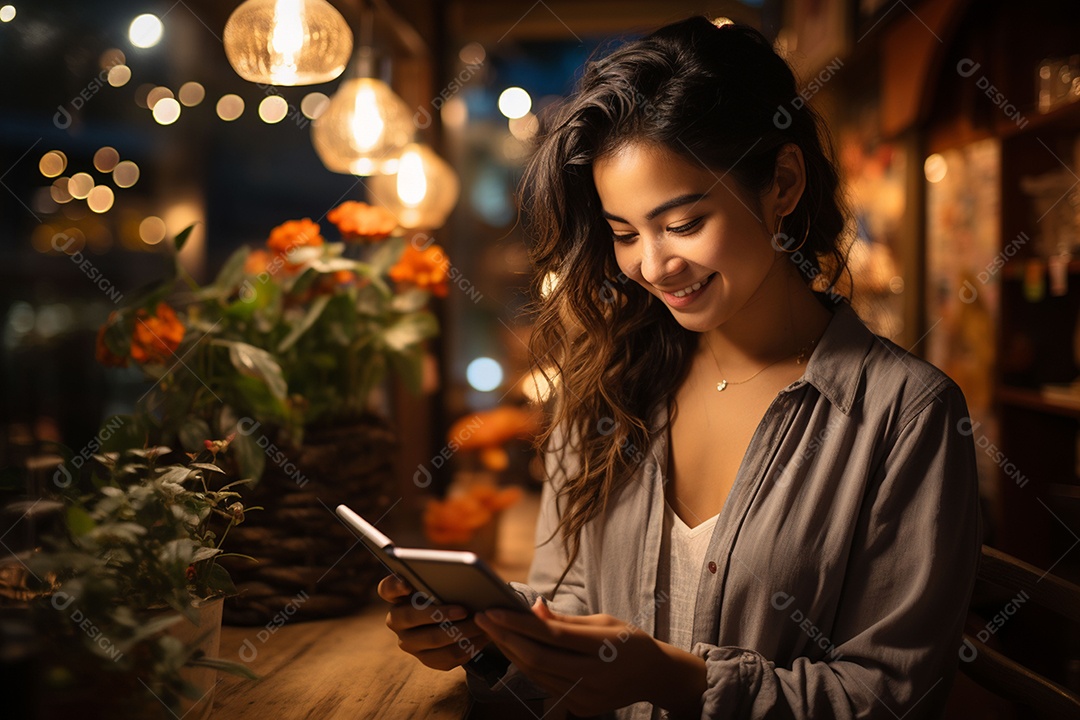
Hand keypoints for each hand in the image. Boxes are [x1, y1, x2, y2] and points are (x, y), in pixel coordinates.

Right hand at [377, 574, 489, 670]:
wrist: (455, 619)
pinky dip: (467, 647)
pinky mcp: (426, 659)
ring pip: (433, 639)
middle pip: (411, 617)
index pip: (387, 588)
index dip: (395, 586)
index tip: (407, 583)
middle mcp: (396, 620)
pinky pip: (446, 658)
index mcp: (396, 596)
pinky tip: (482, 638)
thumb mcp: (441, 582)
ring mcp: (409, 642)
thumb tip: (461, 574)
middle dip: (439, 613)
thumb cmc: (447, 591)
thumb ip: (442, 577)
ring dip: (460, 632)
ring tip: (480, 624)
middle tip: (464, 609)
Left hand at [474, 599, 705, 716]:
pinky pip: (544, 685)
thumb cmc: (628, 641)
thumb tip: (533, 608)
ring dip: (510, 651)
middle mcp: (595, 676)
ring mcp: (587, 696)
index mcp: (603, 647)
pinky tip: (513, 648)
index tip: (493, 609)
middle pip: (538, 658)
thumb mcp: (604, 621)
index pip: (552, 635)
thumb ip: (565, 619)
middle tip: (483, 618)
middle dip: (505, 637)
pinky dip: (525, 665)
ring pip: (536, 674)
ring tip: (493, 630)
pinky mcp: (581, 708)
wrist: (654, 676)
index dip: (519, 623)